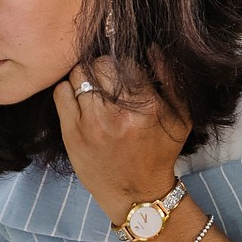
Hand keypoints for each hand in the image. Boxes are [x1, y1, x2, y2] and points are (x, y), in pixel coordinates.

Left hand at [52, 55, 190, 226]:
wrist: (136, 194)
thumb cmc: (160, 152)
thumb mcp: (180, 116)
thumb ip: (171, 78)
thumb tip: (151, 47)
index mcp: (147, 107)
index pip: (125, 61)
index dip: (124, 63)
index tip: (125, 74)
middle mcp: (117, 114)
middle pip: (98, 64)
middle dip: (103, 67)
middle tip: (108, 79)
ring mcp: (91, 124)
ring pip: (77, 74)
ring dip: (85, 77)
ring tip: (94, 89)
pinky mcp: (71, 134)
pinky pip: (60, 92)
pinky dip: (68, 90)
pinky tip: (80, 101)